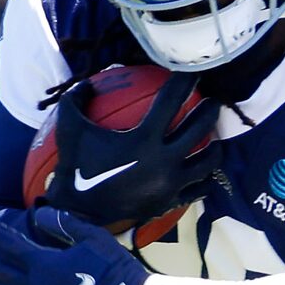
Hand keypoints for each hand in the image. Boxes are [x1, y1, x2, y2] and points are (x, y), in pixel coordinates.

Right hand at [42, 71, 220, 232]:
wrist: (77, 213)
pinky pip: (198, 189)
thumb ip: (77, 98)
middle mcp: (164, 161)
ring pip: (208, 162)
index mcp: (144, 138)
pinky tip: (204, 172)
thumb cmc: (74, 166)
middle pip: (200, 128)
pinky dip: (204, 179)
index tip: (194, 71)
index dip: (185, 81)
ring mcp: (171, 184)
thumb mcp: (69, 126)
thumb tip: (90, 83)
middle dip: (210, 110)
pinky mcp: (170, 202)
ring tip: (214, 139)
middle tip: (213, 101)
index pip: (172, 101)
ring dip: (214, 147)